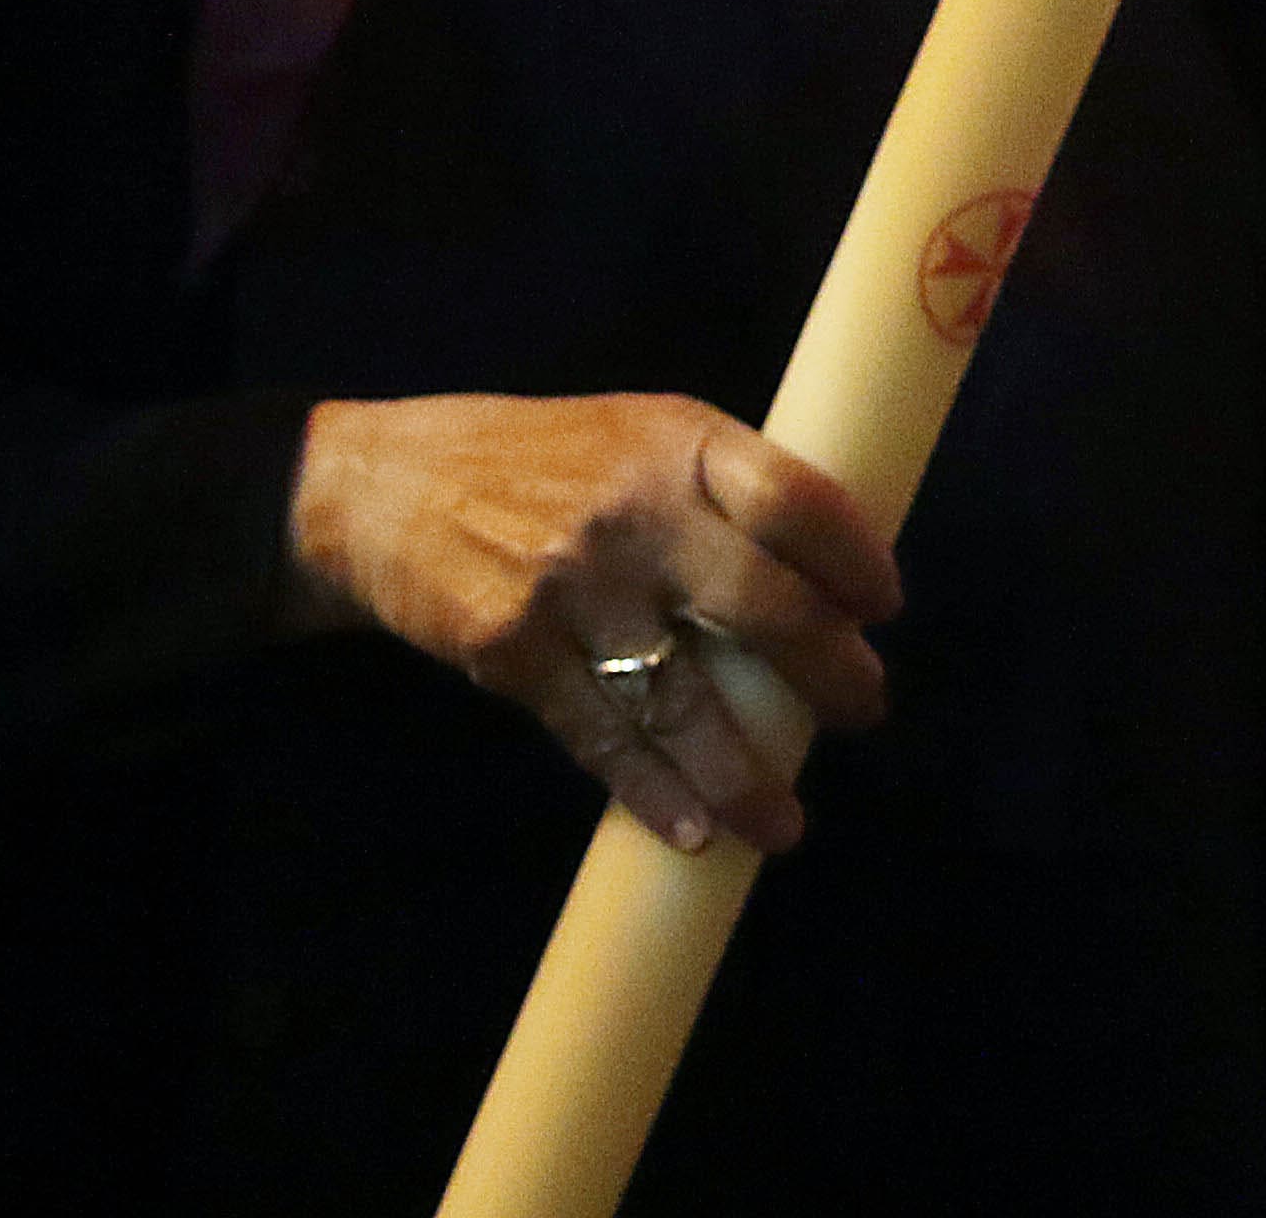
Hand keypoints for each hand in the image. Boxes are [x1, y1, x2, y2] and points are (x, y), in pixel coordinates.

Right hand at [287, 391, 904, 857]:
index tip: (885, 606)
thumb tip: (827, 571)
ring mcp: (573, 588)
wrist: (380, 488)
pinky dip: (654, 793)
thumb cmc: (536, 459)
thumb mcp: (638, 432)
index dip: (854, 560)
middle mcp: (635, 513)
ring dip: (745, 773)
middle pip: (763, 605)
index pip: (796, 499)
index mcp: (678, 443)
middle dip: (830, 674)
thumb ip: (720, 485)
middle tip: (864, 710)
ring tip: (787, 822)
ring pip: (684, 698)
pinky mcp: (514, 654)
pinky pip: (603, 738)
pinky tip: (696, 833)